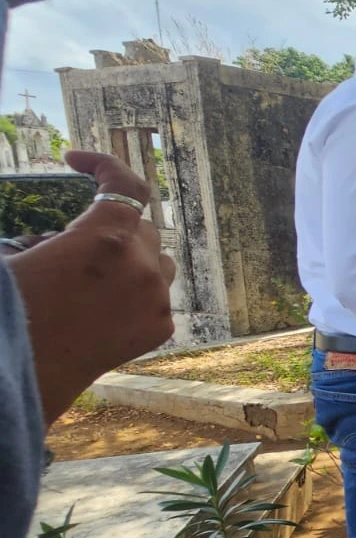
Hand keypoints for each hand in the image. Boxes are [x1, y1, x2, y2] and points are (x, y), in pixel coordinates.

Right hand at [10, 152, 176, 423]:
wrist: (25, 376)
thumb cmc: (14, 312)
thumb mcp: (14, 258)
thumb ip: (43, 237)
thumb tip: (52, 239)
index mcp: (106, 237)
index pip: (124, 184)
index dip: (103, 165)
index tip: (77, 162)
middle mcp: (142, 265)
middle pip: (137, 226)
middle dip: (104, 228)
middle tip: (65, 248)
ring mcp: (157, 298)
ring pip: (155, 260)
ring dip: (127, 259)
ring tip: (87, 278)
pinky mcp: (160, 327)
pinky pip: (156, 296)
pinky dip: (133, 293)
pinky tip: (98, 307)